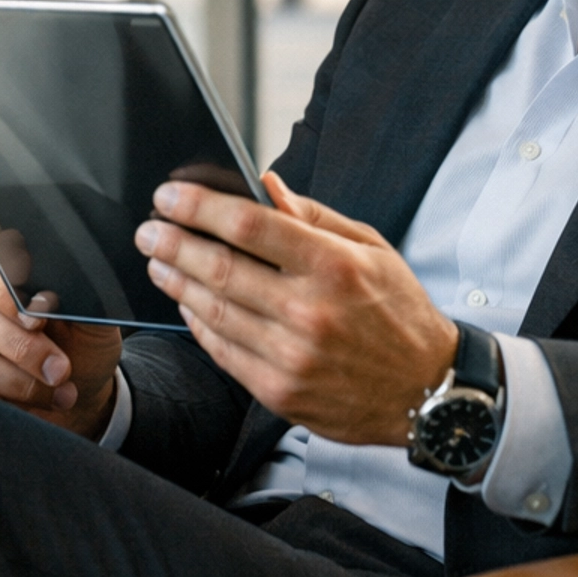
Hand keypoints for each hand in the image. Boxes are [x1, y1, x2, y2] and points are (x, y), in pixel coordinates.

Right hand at [0, 243, 122, 435]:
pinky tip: (30, 406)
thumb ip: (81, 296)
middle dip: (25, 348)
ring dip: (22, 383)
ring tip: (56, 390)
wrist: (75, 391)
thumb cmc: (78, 345)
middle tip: (60, 368)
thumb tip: (76, 287)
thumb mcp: (90, 318)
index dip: (9, 290)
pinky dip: (7, 405)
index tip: (41, 316)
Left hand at [133, 172, 457, 443]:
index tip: (170, 196)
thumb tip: (264, 185)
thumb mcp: (372, 248)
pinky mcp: (280, 391)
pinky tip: (188, 303)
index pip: (250, 225)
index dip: (200, 207)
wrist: (429, 390)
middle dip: (173, 243)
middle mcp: (310, 311)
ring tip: (159, 261)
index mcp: (334, 265)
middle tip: (148, 230)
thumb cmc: (399, 313)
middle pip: (220, 268)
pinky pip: (222, 351)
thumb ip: (314, 216)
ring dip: (177, 282)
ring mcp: (292, 355)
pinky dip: (199, 323)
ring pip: (213, 311)